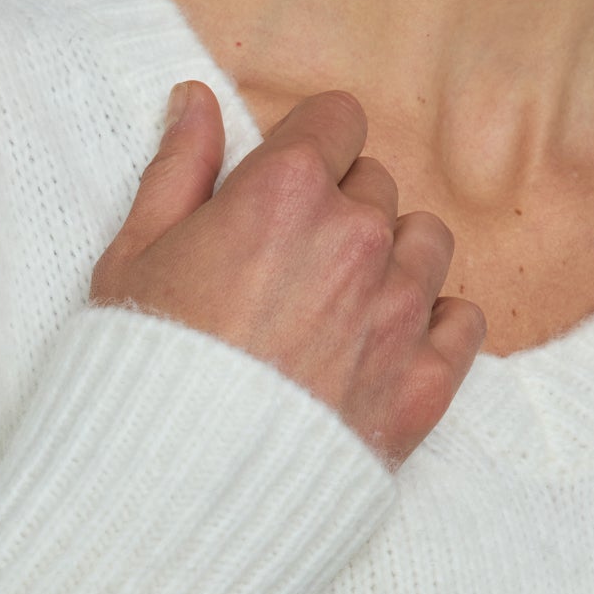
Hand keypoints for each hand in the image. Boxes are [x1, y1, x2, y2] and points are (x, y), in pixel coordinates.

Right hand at [89, 80, 487, 470]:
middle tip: (289, 268)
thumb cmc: (139, 374)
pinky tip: (383, 346)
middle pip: (376, 186)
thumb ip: (178, 171)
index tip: (281, 190)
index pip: (336, 121)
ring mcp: (396, 314)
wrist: (171, 491)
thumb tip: (197, 102)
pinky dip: (432, 326)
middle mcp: (355, 240)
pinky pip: (461, 322)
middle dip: (339, 211)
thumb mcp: (132, 259)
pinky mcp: (420, 385)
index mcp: (284, 193)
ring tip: (339, 307)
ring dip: (392, 261)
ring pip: (427, 244)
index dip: (306, 152)